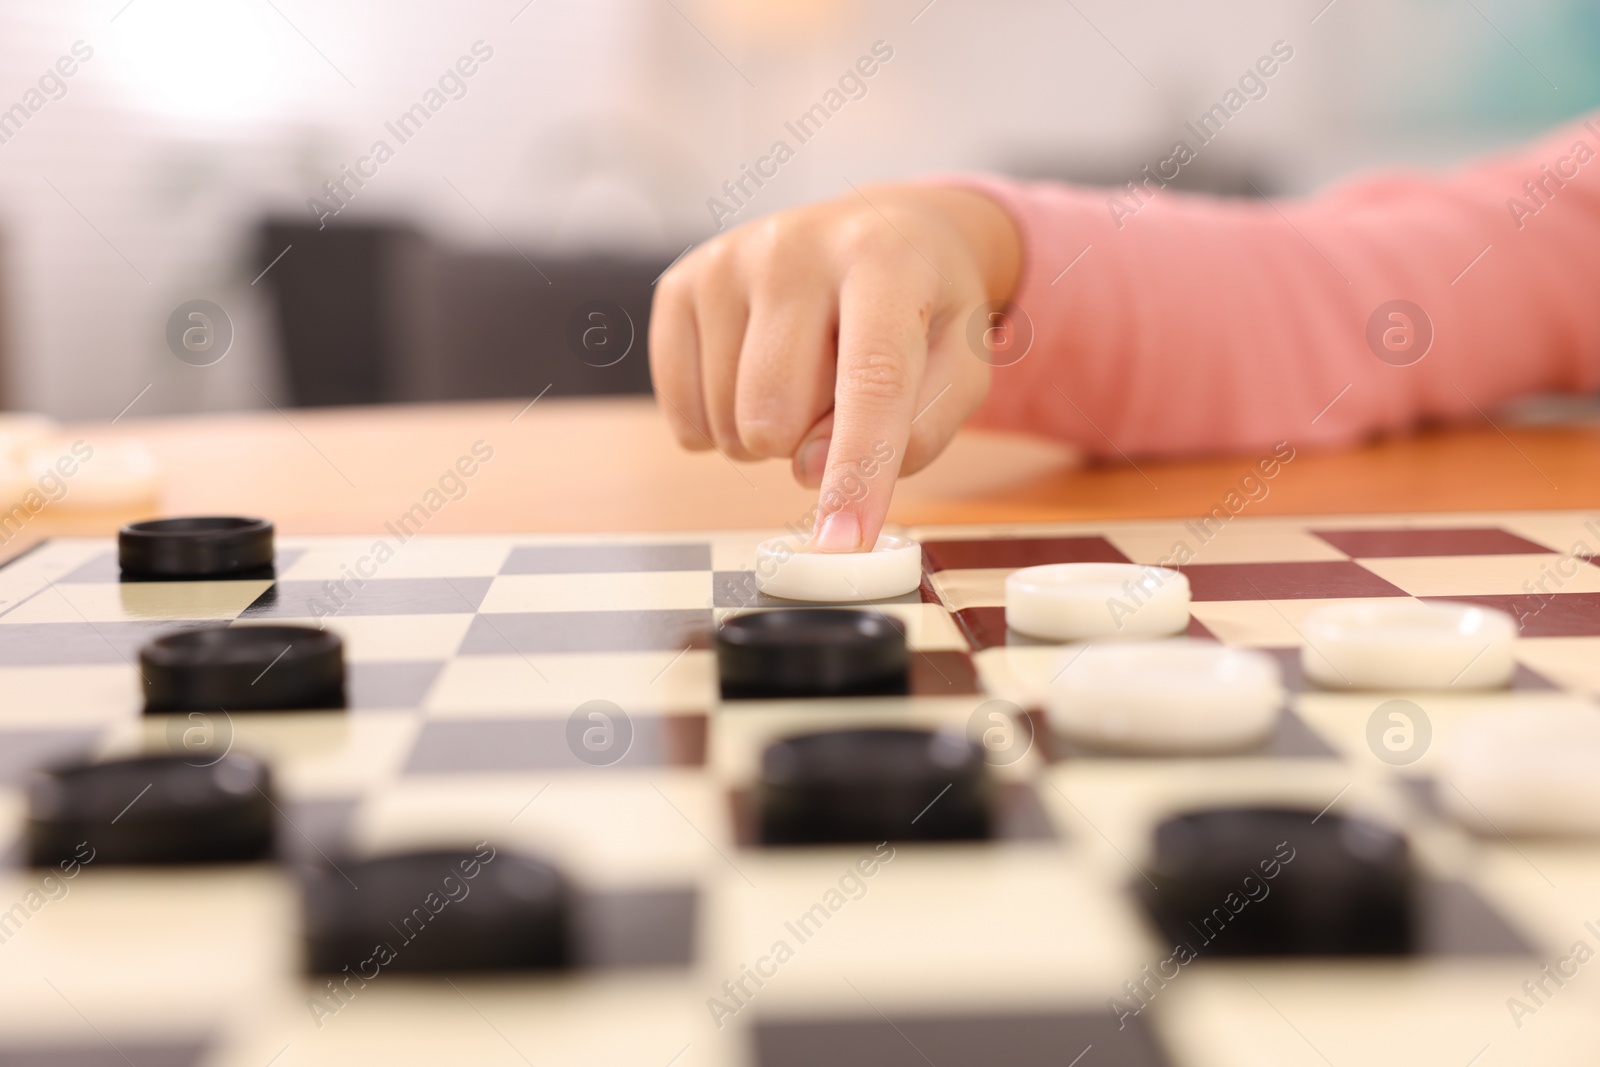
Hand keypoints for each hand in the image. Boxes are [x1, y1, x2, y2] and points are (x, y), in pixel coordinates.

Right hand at [648, 184, 1019, 550]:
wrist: (881, 228)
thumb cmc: (925, 312)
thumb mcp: (961, 368)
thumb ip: (916, 432)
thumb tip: (813, 473)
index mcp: (883, 260)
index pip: (869, 382)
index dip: (856, 472)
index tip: (842, 543)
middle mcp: (795, 248)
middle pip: (775, 414)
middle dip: (808, 442)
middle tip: (838, 400)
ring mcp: (727, 261)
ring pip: (727, 420)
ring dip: (769, 435)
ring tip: (804, 379)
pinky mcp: (681, 282)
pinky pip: (682, 410)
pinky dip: (719, 424)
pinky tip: (753, 378)